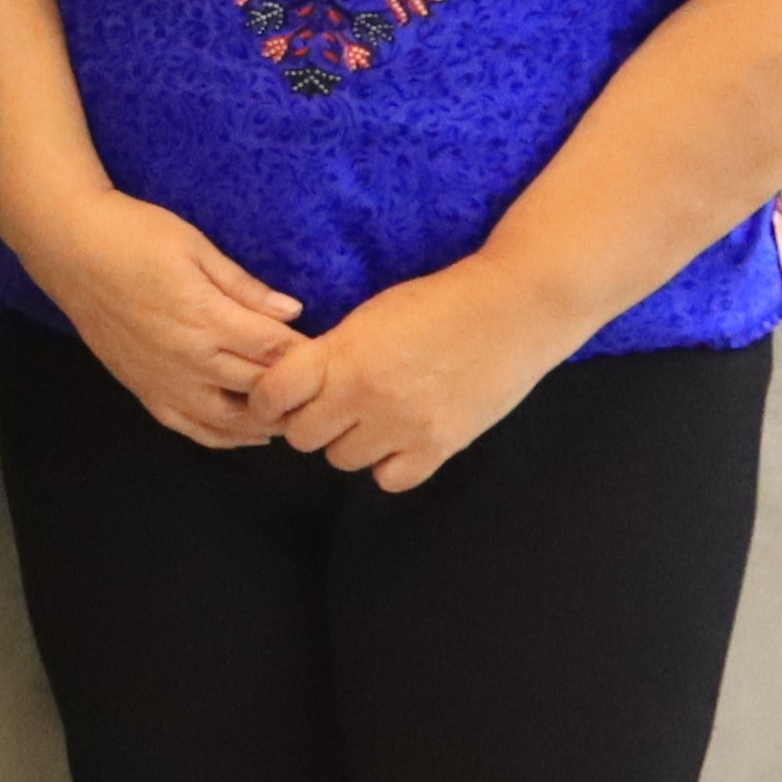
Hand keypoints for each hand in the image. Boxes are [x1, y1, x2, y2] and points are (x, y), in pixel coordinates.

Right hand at [17, 186, 305, 447]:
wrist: (68, 247)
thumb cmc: (133, 235)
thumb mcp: (196, 246)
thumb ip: (244, 286)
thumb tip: (293, 311)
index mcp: (205, 317)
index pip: (275, 349)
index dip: (310, 354)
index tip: (335, 352)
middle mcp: (187, 359)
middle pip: (260, 388)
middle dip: (297, 390)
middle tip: (328, 388)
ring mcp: (163, 380)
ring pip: (229, 421)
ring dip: (267, 422)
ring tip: (296, 415)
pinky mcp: (143, 389)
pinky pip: (189, 428)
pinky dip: (222, 437)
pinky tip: (248, 433)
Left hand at [246, 259, 574, 492]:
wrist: (514, 306)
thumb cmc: (441, 301)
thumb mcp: (371, 315)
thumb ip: (332, 352)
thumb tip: (294, 384)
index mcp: (342, 355)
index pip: (270, 396)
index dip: (267, 399)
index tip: (277, 397)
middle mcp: (365, 396)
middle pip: (302, 437)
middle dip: (310, 421)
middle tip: (331, 405)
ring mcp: (403, 426)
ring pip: (342, 461)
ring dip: (350, 442)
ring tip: (374, 416)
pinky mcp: (440, 447)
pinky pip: (389, 480)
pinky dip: (390, 464)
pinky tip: (402, 439)